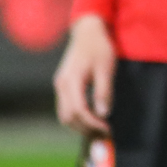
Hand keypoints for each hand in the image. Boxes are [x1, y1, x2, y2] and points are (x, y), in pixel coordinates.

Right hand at [53, 14, 116, 135]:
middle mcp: (61, 85)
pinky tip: (92, 119)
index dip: (92, 123)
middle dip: (85, 128)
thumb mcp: (106, 67)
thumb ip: (103, 90)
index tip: (107, 129)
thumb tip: (103, 113)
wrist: (88, 31)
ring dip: (80, 125)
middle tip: (104, 134)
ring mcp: (60, 86)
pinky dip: (77, 117)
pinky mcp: (63, 86)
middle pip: (68, 117)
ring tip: (99, 129)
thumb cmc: (99, 47)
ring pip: (64, 114)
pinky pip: (66, 107)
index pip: (79, 110)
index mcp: (71, 80)